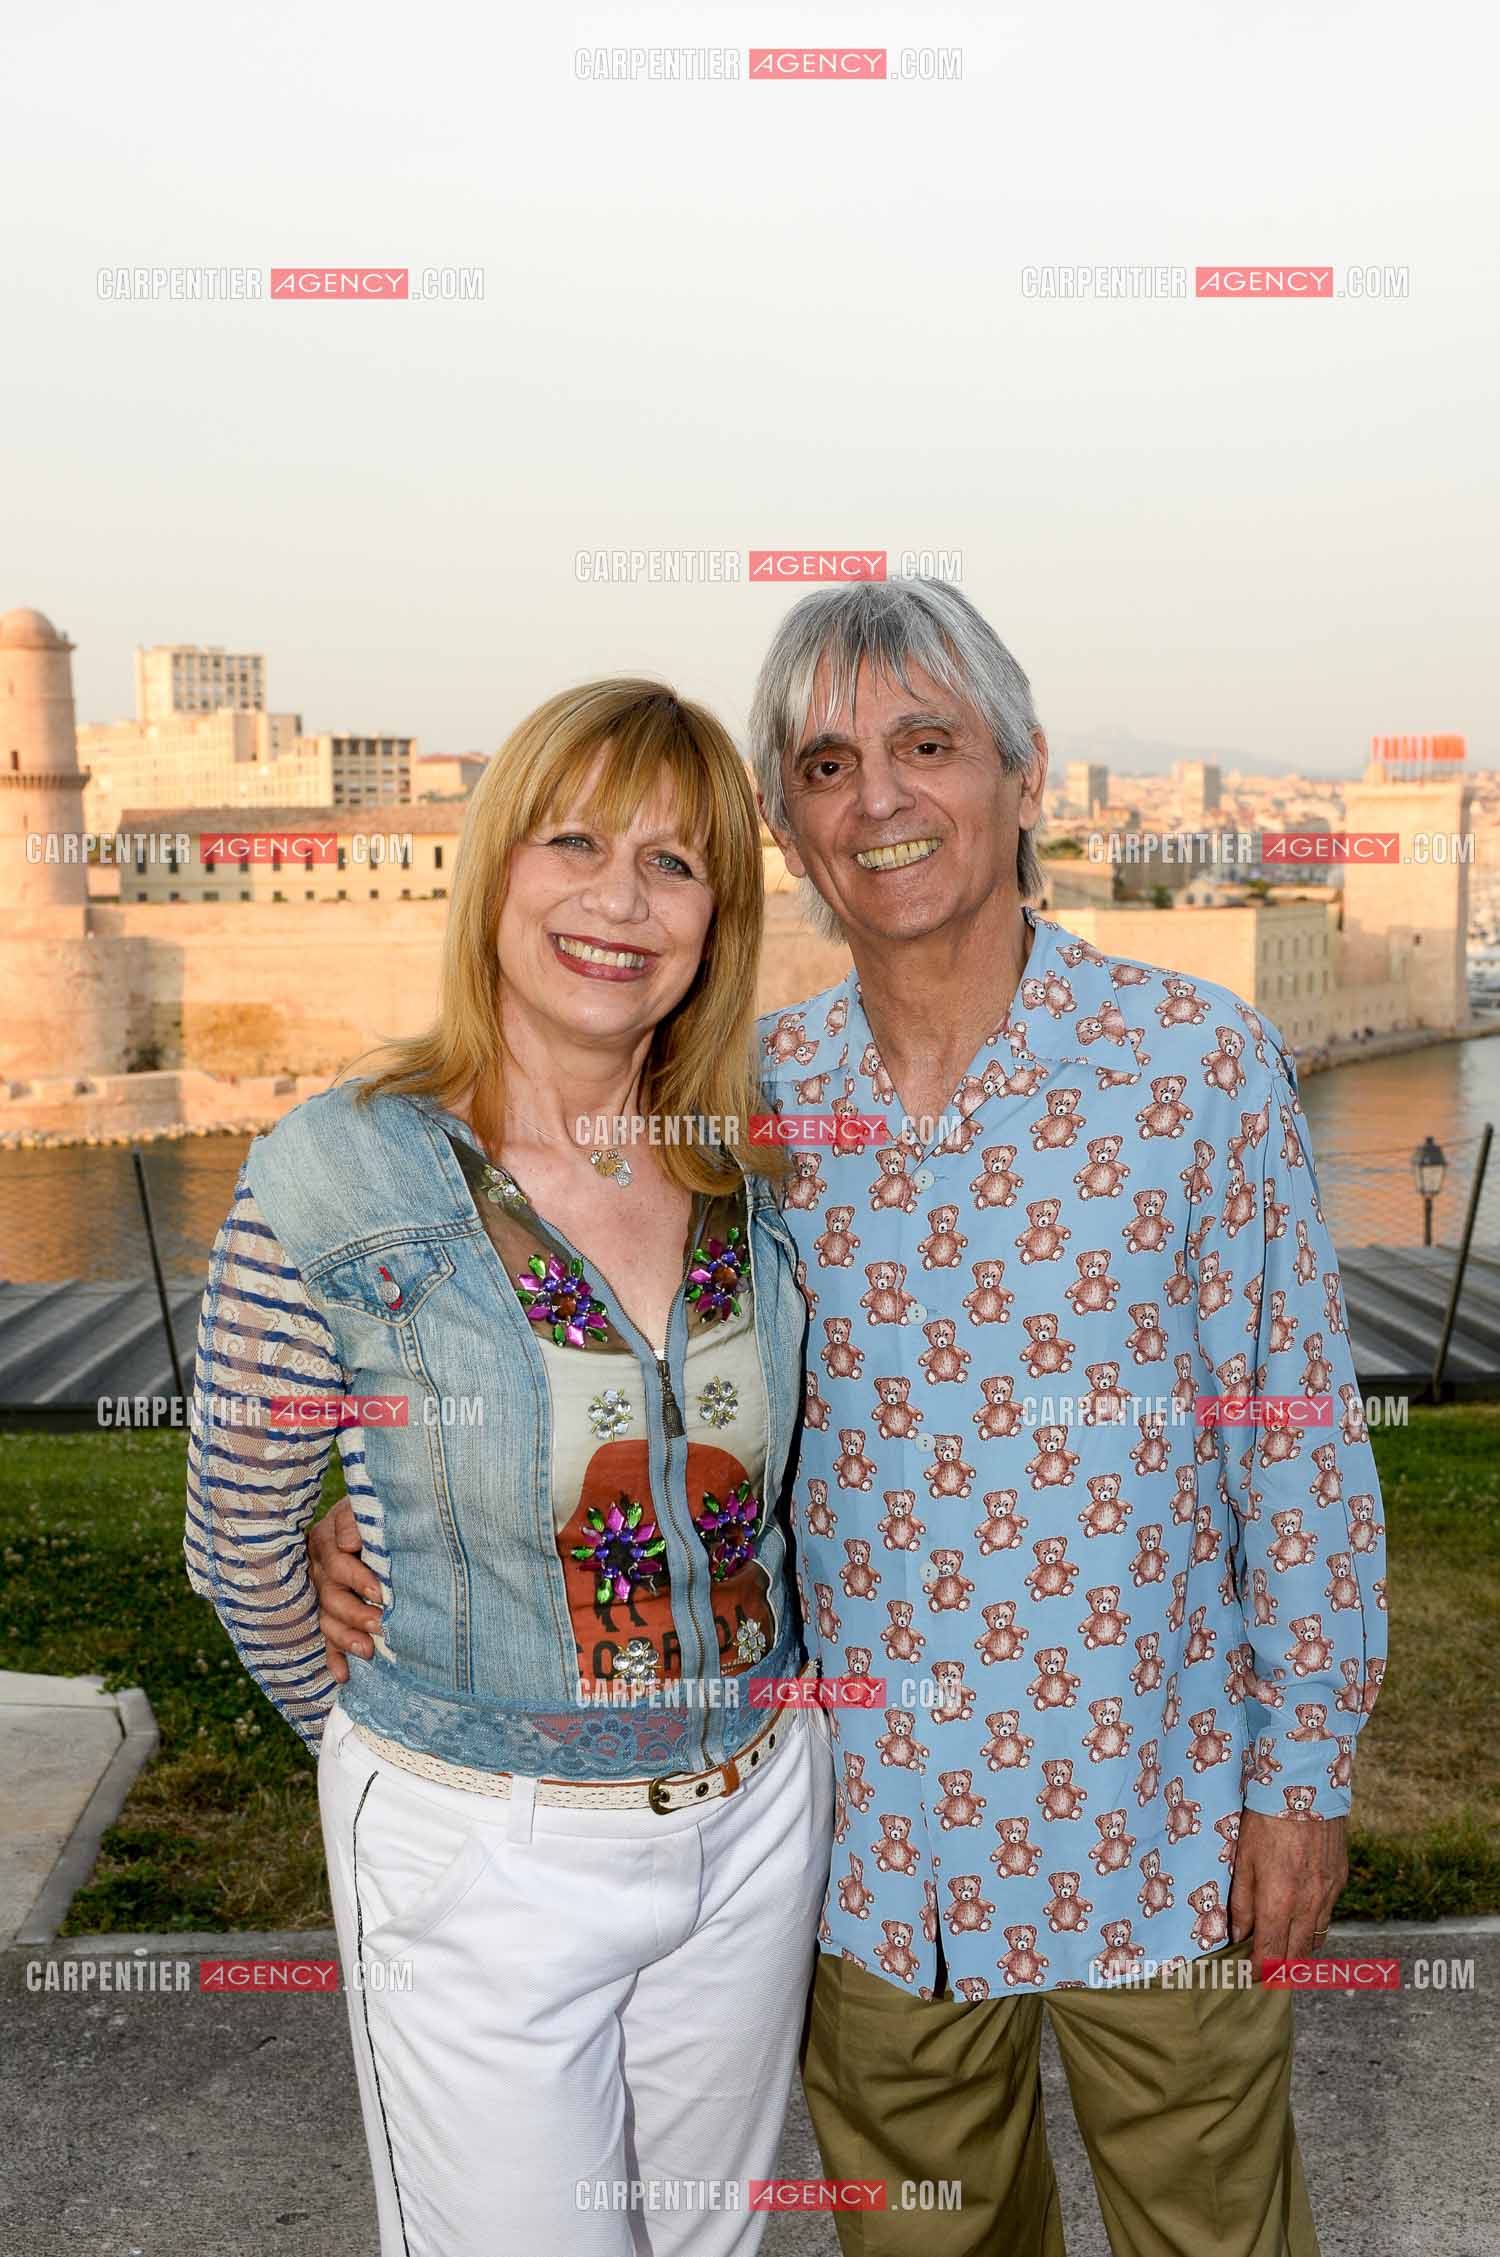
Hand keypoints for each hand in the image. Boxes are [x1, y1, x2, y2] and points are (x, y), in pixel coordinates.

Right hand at [307, 1499, 381, 1681]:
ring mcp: (322, 1593)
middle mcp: (319, 1569)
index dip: (358, 1578)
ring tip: (369, 1652)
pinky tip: (344, 1676)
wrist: (376, 1518)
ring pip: (327, 1621)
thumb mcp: (364, 1506)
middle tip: (381, 1625)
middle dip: (356, 1613)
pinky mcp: (330, 1613)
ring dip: (347, 1638)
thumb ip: (355, 1520)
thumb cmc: (373, 1512)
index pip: (337, 1563)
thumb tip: (349, 1543)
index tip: (380, 1591)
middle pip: (331, 1597)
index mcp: (325, 1540)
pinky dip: (335, 1658)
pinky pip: (327, 1639)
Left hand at [1229, 1808, 1347, 1969]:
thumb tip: (1237, 1936)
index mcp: (1279, 1903)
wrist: (1304, 1787)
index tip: (1251, 1976)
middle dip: (1281, 1967)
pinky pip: (1327, 1915)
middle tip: (1265, 1968)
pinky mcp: (1340, 1880)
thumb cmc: (1264, 1821)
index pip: (1272, 1955)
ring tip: (1281, 1946)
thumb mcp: (1241, 1861)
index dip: (1261, 1971)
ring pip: (1315, 1939)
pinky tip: (1299, 1916)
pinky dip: (1313, 1924)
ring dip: (1298, 1949)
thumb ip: (1240, 1903)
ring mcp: (1328, 1894)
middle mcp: (1308, 1905)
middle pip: (1297, 1956)